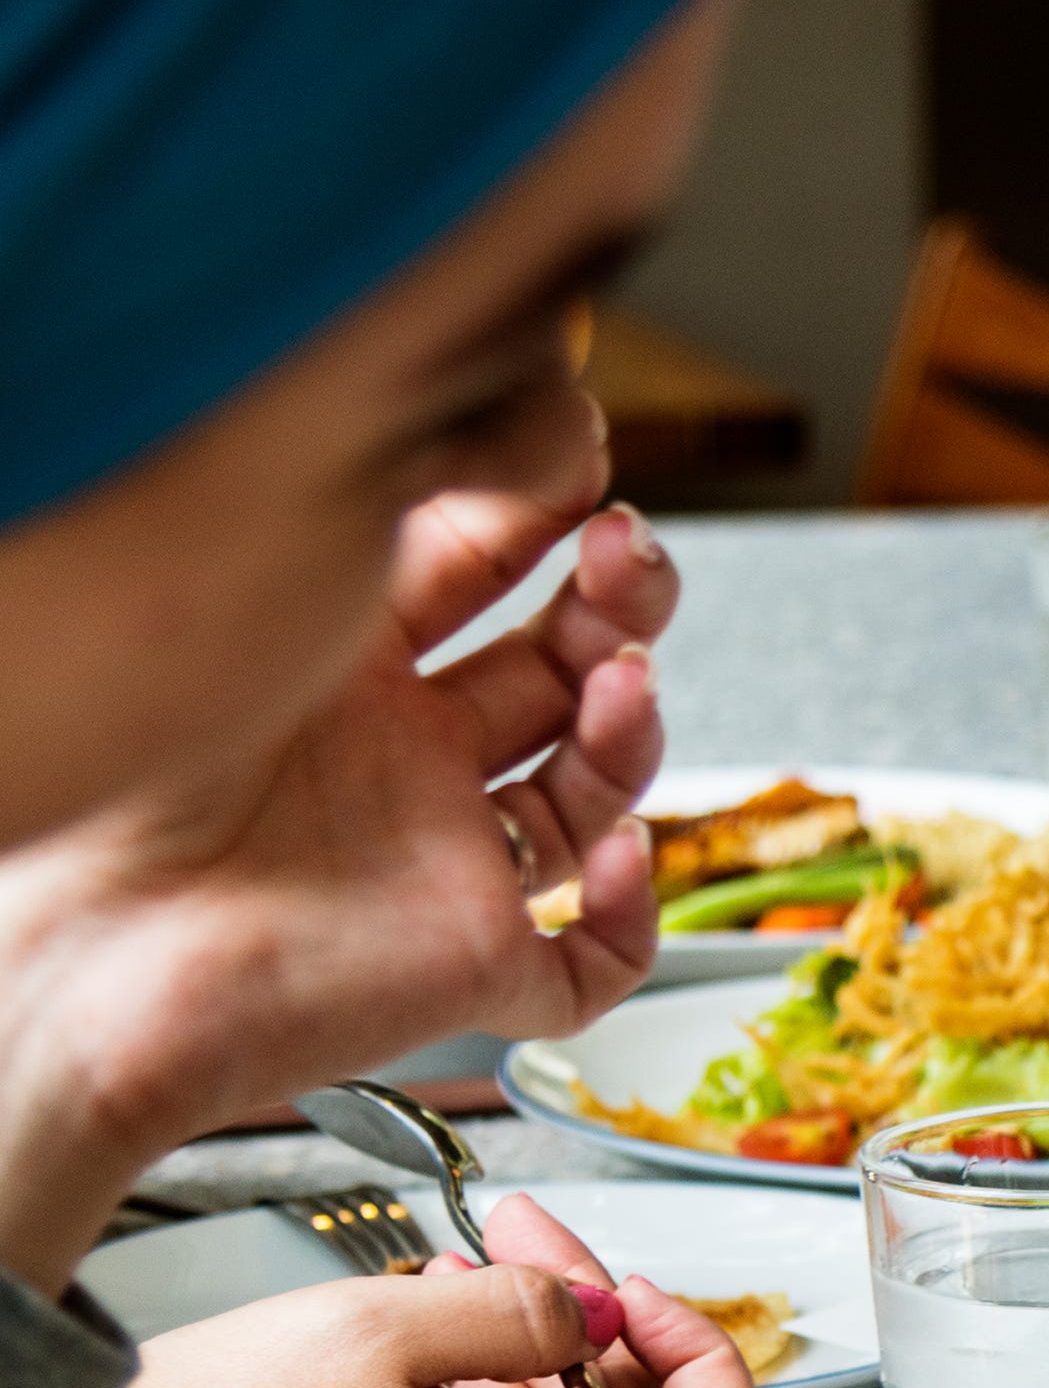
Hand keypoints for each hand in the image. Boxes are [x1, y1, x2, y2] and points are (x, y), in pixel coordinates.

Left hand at [0, 472, 673, 1289]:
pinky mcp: (463, 968)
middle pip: (556, 673)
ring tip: (617, 685)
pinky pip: (589, 960)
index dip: (546, 519)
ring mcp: (434, 864)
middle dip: (613, 607)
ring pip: (591, 796)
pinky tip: (615, 851)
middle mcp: (393, 761)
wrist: (77, 958)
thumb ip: (410, 496)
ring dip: (632, 730)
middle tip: (624, 560)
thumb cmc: (137, 773)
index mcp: (335, 667)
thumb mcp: (288, 583)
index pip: (480, 575)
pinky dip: (629, 909)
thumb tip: (523, 419)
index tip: (580, 469)